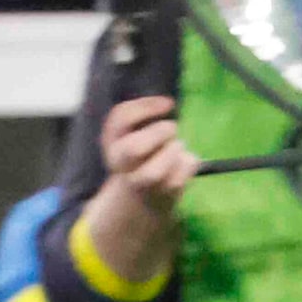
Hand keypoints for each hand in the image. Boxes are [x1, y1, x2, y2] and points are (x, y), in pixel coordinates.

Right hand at [100, 95, 199, 215]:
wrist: (143, 198)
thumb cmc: (141, 156)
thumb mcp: (132, 134)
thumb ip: (143, 115)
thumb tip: (167, 103)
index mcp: (112, 143)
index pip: (120, 118)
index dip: (146, 107)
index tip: (169, 103)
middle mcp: (121, 165)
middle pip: (132, 149)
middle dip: (157, 133)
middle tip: (172, 128)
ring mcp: (141, 183)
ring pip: (153, 173)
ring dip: (173, 151)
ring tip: (177, 145)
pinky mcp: (165, 194)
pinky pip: (179, 178)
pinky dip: (189, 162)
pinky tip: (185, 160)